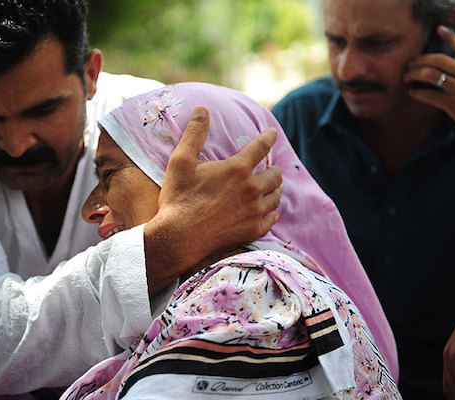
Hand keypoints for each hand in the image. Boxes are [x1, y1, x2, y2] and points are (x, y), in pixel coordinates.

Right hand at [144, 106, 281, 293]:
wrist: (178, 238)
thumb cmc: (178, 198)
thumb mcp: (181, 161)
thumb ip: (194, 133)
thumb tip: (202, 109)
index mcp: (237, 169)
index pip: (261, 147)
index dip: (268, 137)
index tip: (272, 133)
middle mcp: (252, 189)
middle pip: (275, 174)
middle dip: (274, 168)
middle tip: (271, 167)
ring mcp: (254, 211)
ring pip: (276, 196)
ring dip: (276, 189)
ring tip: (273, 187)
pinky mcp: (252, 230)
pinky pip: (272, 219)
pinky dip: (273, 213)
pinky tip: (271, 212)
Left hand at [405, 25, 454, 144]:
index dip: (449, 37)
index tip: (439, 30)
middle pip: (438, 59)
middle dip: (420, 59)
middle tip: (411, 63)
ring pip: (430, 74)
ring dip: (414, 74)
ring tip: (407, 76)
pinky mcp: (454, 105)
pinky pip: (429, 95)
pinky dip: (417, 93)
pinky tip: (413, 93)